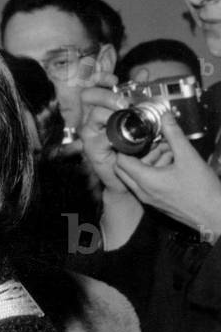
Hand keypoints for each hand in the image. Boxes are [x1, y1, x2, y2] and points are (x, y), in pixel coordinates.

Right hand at [78, 81, 131, 193]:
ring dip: (112, 113)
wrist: (126, 172)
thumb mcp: (137, 113)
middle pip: (88, 96)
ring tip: (127, 118)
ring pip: (94, 114)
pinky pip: (100, 136)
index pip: (92, 86)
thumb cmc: (130, 144)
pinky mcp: (91, 147)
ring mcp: (89, 132)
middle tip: (124, 103)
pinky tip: (123, 136)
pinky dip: (113, 134)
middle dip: (108, 96)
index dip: (99, 79)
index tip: (114, 79)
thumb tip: (142, 73)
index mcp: (100, 107)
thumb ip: (137, 92)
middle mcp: (91, 118)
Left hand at [113, 109, 220, 239]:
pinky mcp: (155, 202)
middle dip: (136, 153)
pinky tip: (172, 163)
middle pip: (124, 169)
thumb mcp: (188, 157)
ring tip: (169, 150)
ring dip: (147, 162)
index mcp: (145, 180)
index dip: (125, 146)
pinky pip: (145, 184)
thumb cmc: (202, 190)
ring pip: (136, 176)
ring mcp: (147, 199)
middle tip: (152, 143)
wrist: (213, 215)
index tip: (135, 136)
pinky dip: (153, 172)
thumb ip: (174, 135)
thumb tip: (165, 117)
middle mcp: (141, 192)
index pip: (120, 161)